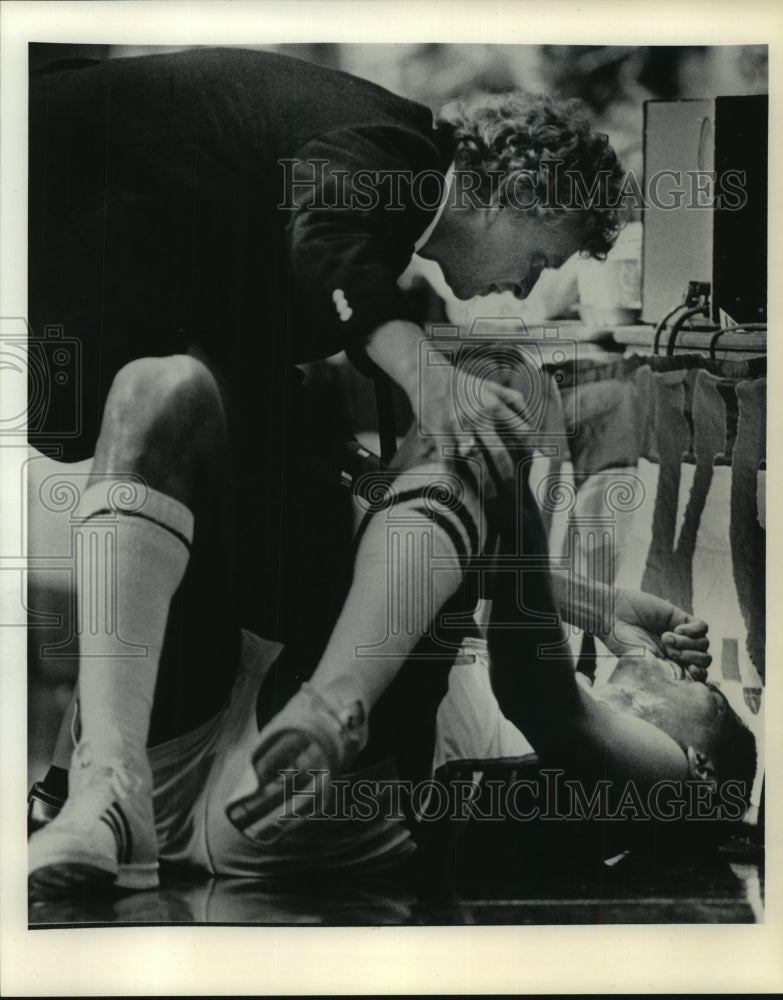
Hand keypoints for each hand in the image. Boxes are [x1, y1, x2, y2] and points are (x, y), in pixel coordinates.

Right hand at [407, 354, 528, 500]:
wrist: (427, 375)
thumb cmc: (462, 383)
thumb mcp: (491, 385)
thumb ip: (513, 400)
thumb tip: (531, 421)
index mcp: (492, 405)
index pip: (519, 432)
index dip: (529, 450)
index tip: (531, 463)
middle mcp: (476, 418)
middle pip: (498, 452)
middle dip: (508, 473)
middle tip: (513, 489)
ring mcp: (456, 428)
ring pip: (474, 460)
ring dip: (484, 482)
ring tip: (492, 496)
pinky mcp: (439, 435)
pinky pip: (449, 461)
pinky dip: (455, 478)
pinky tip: (463, 492)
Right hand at [606, 589, 711, 679]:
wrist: (613, 616)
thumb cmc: (622, 644)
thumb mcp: (644, 664)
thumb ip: (668, 674)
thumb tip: (690, 682)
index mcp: (670, 666)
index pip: (699, 675)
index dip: (700, 675)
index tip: (690, 671)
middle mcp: (678, 652)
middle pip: (705, 660)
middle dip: (691, 657)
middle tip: (669, 651)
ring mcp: (681, 635)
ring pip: (704, 644)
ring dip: (687, 643)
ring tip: (665, 637)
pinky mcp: (680, 618)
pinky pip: (703, 627)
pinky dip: (692, 630)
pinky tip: (675, 629)